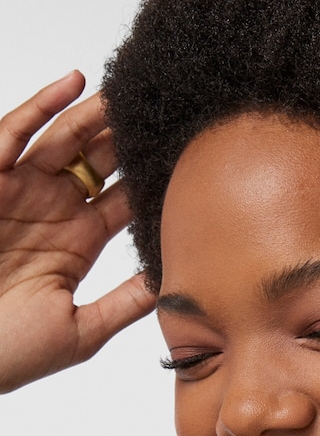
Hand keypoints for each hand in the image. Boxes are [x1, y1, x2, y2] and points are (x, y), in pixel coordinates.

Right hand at [0, 72, 154, 392]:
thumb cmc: (11, 352)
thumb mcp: (84, 328)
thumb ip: (128, 303)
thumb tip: (175, 285)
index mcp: (77, 243)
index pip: (123, 202)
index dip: (151, 179)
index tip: (187, 158)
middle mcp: (51, 211)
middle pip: (99, 163)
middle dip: (128, 139)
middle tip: (166, 113)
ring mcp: (18, 193)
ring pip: (64, 141)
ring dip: (96, 114)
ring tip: (131, 92)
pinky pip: (12, 135)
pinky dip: (41, 106)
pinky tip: (74, 83)